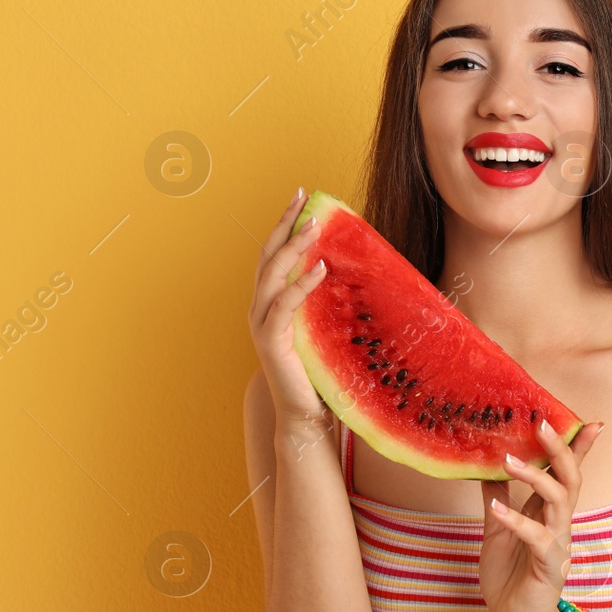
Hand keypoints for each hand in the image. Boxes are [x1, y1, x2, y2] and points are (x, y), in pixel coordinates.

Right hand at [247, 188, 328, 427]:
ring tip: (312, 226)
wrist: (306, 414)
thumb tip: (351, 271)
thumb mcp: (324, 328)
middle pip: (267, 257)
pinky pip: (284, 305)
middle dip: (284, 225)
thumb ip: (327, 302)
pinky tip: (319, 268)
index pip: (274, 256)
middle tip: (301, 197)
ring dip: (292, 247)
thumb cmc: (319, 372)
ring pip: (271, 275)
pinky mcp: (271, 341)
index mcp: (271, 303)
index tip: (301, 199)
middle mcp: (260, 309)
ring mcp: (262, 324)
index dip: (284, 226)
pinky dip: (301, 285)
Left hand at [480, 418, 605, 611]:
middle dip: (562, 450)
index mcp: (549, 513)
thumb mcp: (496, 532)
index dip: (578, 447)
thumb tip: (484, 467)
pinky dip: (517, 521)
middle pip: (570, 479)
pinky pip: (538, 538)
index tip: (589, 420)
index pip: (567, 473)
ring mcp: (558, 544)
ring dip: (536, 478)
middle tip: (542, 424)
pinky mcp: (550, 567)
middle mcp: (560, 524)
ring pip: (559, 502)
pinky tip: (497, 510)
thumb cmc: (510, 577)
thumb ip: (497, 500)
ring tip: (509, 460)